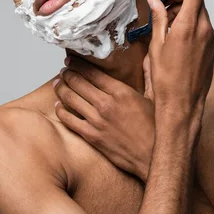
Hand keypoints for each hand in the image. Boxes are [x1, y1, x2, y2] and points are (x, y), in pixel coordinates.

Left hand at [53, 57, 154, 181]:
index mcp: (121, 92)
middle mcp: (106, 104)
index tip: (72, 60)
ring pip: (70, 99)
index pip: (92, 72)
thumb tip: (150, 57)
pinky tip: (58, 106)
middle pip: (78, 82)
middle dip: (67, 73)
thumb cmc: (155, 129)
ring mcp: (97, 121)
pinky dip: (60, 111)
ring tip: (58, 83)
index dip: (78, 64)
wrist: (152, 156)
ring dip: (61, 88)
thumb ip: (149, 74)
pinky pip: (69, 120)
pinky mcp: (92, 136)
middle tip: (63, 70)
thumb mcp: (155, 97)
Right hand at [147, 0, 213, 130]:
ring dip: (186, 9)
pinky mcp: (212, 49)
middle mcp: (205, 31)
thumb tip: (155, 1)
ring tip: (167, 18)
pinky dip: (191, 22)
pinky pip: (203, 27)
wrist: (183, 105)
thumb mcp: (157, 46)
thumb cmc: (166, 80)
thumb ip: (159, 19)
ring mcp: (211, 40)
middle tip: (165, 0)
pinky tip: (176, 31)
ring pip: (201, 14)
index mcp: (190, 27)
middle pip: (198, 1)